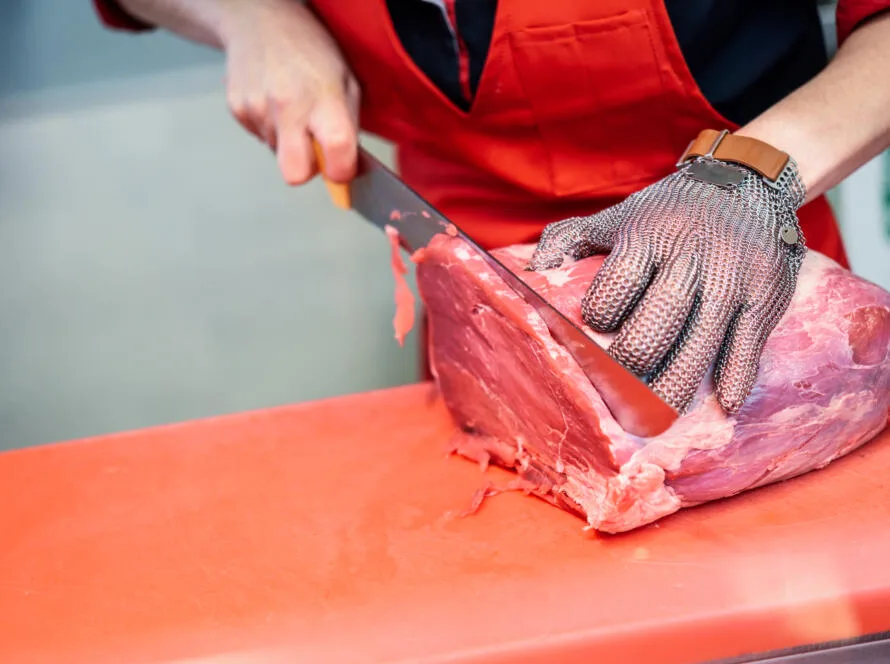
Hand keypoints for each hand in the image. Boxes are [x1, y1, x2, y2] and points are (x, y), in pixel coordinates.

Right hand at [223, 1, 359, 183]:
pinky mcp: (237, 110)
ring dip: (289, 141)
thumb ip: (348, 126)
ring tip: (293, 108)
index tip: (342, 167)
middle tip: (314, 150)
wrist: (258, 19)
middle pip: (295, 174)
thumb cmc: (309, 50)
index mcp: (323, 99)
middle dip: (307, 170)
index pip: (336, 154)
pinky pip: (260, 138)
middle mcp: (289, 106)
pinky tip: (274, 101)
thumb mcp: (345, 80)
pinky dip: (271, 128)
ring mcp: (258, 109)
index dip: (342, 171)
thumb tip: (349, 168)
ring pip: (278, 155)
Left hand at [528, 156, 806, 414]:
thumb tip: (528, 273)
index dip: (603, 313)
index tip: (596, 330)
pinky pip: (749, 345)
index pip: (620, 282)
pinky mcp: (766, 297)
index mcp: (649, 234)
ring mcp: (733, 279)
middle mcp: (692, 256)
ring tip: (653, 417)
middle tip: (617, 388)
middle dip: (634, 359)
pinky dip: (736, 378)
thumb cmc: (667, 211)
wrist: (746, 183)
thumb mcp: (619, 215)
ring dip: (675, 386)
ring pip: (702, 343)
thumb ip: (571, 239)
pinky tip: (723, 404)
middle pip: (660, 319)